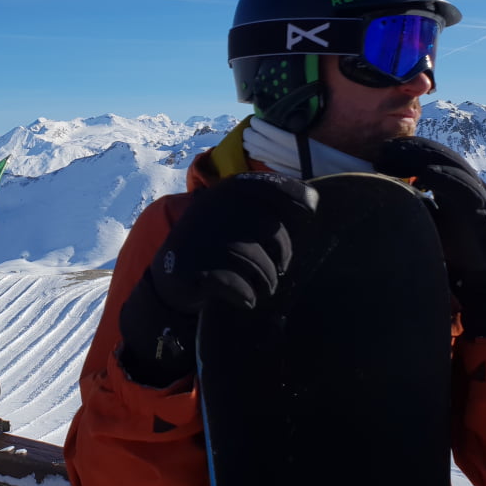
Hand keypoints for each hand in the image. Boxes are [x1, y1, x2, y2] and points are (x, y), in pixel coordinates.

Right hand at [119, 173, 317, 384]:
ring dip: (266, 280)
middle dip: (281, 253)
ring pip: (254, 260)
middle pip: (268, 226)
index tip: (311, 211)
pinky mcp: (192, 268)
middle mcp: (212, 207)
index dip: (294, 196)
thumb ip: (269, 206)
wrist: (171, 274)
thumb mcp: (238, 218)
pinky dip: (246, 295)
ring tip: (262, 288)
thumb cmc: (218, 245)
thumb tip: (314, 200)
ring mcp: (201, 237)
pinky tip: (245, 299)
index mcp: (225, 191)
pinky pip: (235, 284)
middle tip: (279, 270)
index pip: (268, 186)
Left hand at [375, 136, 485, 336]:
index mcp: (452, 184)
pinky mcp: (483, 209)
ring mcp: (476, 193)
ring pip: (452, 165)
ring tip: (397, 155)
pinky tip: (426, 173)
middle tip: (383, 149)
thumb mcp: (430, 221)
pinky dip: (446, 178)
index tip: (382, 151)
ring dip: (422, 158)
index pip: (430, 157)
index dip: (407, 151)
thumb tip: (384, 194)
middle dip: (410, 149)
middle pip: (438, 155)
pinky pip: (465, 188)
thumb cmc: (458, 245)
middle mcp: (465, 183)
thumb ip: (414, 205)